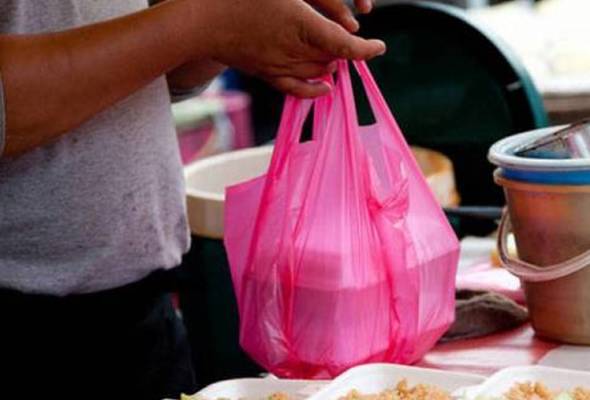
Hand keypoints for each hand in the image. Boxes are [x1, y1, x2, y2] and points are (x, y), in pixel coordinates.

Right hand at [200, 0, 384, 97]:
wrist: (200, 20)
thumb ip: (317, 5)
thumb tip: (346, 24)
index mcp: (302, 25)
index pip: (345, 45)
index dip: (365, 49)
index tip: (378, 47)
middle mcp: (293, 50)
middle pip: (332, 59)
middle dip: (348, 52)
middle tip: (356, 45)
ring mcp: (278, 65)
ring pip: (317, 73)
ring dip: (332, 66)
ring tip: (340, 59)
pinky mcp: (265, 73)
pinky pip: (295, 89)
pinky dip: (314, 90)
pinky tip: (326, 87)